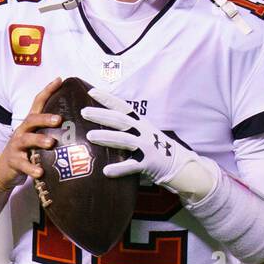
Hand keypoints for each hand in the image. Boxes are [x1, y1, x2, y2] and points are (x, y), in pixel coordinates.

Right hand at [0, 77, 63, 192]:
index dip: (47, 91)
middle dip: (45, 118)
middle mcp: (22, 131)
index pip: (37, 103)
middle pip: (32, 120)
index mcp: (30, 124)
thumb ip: (51, 130)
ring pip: (26, 140)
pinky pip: (23, 165)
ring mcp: (16, 146)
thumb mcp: (36, 137)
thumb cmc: (26, 151)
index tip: (59, 80)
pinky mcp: (14, 161)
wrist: (3, 169)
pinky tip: (40, 172)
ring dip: (39, 140)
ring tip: (51, 143)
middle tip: (59, 119)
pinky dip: (32, 168)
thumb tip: (78, 125)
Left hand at [82, 85, 216, 199]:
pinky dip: (119, 169)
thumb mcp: (143, 134)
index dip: (108, 99)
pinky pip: (132, 166)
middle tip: (84, 112)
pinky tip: (106, 171)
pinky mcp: (149, 163)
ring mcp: (147, 147)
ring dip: (107, 138)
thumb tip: (103, 125)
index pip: (123, 106)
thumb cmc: (156, 150)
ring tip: (90, 136)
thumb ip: (127, 130)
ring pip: (124, 140)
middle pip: (120, 120)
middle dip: (102, 115)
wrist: (179, 165)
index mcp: (141, 123)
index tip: (92, 92)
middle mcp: (143, 132)